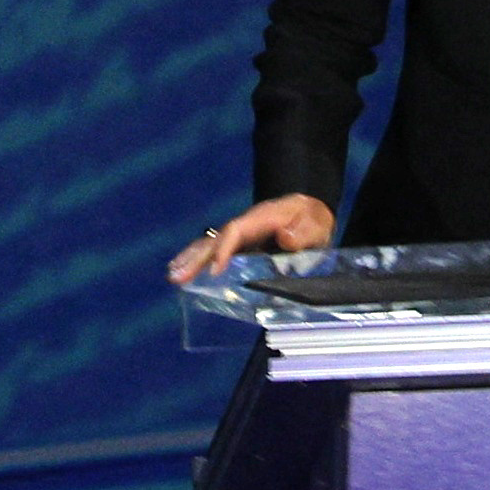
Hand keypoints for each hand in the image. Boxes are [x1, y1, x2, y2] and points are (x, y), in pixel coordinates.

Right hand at [170, 193, 340, 281]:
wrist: (309, 213)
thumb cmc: (313, 219)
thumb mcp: (317, 222)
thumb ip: (305, 230)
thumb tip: (285, 239)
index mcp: (262, 218)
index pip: (236, 231)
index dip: (223, 250)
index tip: (214, 271)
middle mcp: (245, 225)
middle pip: (216, 239)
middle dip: (196, 257)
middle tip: (176, 276)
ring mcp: (241, 236)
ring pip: (211, 245)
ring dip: (191, 260)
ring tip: (173, 276)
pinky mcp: (240, 246)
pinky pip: (216, 252)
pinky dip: (199, 261)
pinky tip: (184, 272)